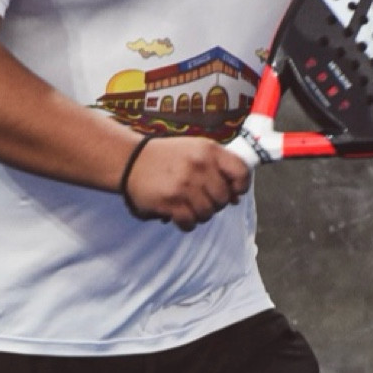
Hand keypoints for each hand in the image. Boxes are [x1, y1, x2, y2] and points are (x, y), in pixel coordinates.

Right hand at [124, 137, 251, 231]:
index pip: (242, 172)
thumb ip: (218, 167)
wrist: (130, 160)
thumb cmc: (166, 157)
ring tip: (187, 205)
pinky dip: (186, 222)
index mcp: (209, 151)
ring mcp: (185, 185)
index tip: (233, 192)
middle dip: (215, 203)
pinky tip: (178, 213)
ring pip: (207, 213)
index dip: (240, 186)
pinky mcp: (170, 202)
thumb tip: (236, 196)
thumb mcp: (195, 150)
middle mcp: (199, 166)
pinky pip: (190, 222)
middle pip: (224, 198)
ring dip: (199, 214)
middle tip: (201, 198)